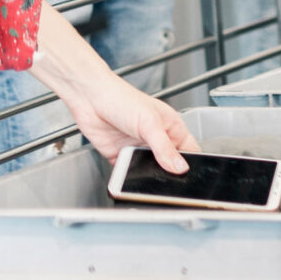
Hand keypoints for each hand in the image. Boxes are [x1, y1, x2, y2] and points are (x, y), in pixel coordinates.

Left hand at [62, 76, 199, 173]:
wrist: (88, 97)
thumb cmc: (121, 98)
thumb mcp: (150, 122)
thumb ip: (165, 147)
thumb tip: (180, 167)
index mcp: (171, 128)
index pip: (189, 150)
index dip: (192, 163)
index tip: (189, 175)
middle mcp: (156, 139)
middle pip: (169, 164)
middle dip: (169, 173)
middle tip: (169, 182)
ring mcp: (138, 148)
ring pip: (149, 170)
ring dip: (148, 175)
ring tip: (148, 178)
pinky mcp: (120, 155)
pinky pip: (128, 172)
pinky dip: (127, 176)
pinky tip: (128, 175)